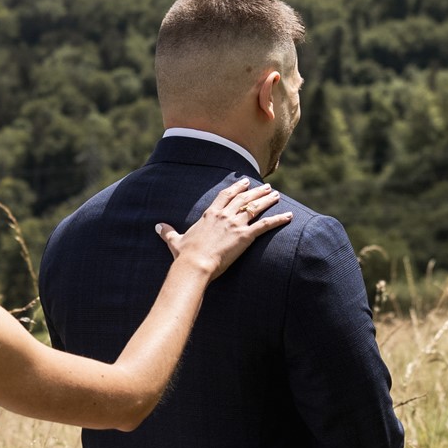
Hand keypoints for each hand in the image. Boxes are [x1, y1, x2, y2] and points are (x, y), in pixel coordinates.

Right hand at [157, 177, 290, 277]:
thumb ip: (168, 232)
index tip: (244, 183)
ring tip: (276, 195)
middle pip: (243, 198)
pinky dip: (278, 219)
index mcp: (209, 215)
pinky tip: (289, 216)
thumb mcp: (175, 241)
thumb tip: (158, 227)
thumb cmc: (185, 255)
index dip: (236, 188)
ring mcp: (235, 224)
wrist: (195, 264)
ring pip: (255, 207)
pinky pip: (265, 225)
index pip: (225, 196)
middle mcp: (224, 216)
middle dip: (256, 191)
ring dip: (267, 200)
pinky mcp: (245, 236)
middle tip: (265, 187)